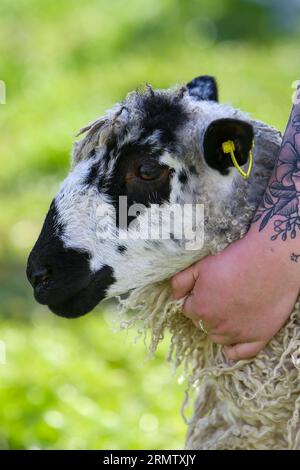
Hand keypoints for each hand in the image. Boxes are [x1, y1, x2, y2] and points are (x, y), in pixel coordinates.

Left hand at [171, 228, 299, 359]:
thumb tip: (173, 296)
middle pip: (204, 324)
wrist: (270, 261)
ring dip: (220, 327)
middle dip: (208, 312)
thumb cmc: (235, 260)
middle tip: (222, 296)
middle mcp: (216, 325)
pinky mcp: (258, 337)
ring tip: (230, 311)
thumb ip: (181, 281)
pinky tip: (235, 339)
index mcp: (200, 309)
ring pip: (219, 338)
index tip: (207, 290)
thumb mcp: (202, 265)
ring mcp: (237, 334)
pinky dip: (235, 349)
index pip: (189, 310)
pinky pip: (241, 354)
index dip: (196, 299)